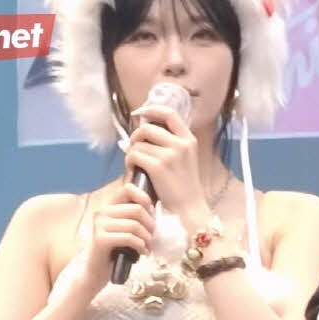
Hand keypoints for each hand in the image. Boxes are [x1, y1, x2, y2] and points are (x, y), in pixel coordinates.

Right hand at [80, 181, 155, 294]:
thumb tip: (154, 209)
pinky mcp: (101, 239)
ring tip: (148, 247)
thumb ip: (134, 218)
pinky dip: (141, 246)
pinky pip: (129, 238)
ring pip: (135, 225)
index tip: (151, 216)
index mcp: (108, 206)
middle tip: (153, 237)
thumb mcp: (125, 230)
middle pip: (137, 209)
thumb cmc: (114, 252)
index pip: (128, 189)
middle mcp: (102, 212)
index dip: (145, 199)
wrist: (95, 273)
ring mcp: (100, 225)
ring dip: (147, 238)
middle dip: (150, 224)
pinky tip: (143, 253)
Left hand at [124, 104, 206, 219]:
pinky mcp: (158, 167)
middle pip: (148, 128)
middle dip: (136, 136)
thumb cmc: (184, 189)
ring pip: (139, 143)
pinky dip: (129, 162)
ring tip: (134, 164)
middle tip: (134, 148)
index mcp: (189, 140)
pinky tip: (132, 171)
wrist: (190, 210)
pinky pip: (134, 155)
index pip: (170, 114)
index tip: (142, 113)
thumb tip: (148, 131)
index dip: (153, 109)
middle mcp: (180, 144)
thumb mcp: (186, 160)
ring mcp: (170, 155)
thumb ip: (173, 145)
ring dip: (131, 152)